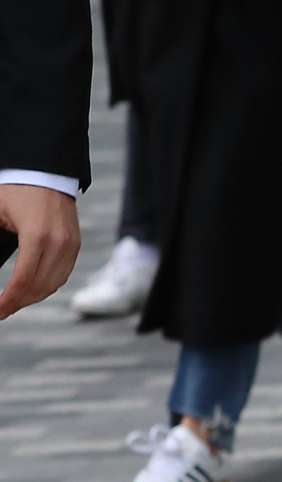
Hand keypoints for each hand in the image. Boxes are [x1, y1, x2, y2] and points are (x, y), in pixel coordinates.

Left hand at [0, 187, 80, 319]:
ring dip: (32, 298)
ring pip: (52, 285)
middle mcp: (58, 242)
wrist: (46, 170)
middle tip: (1, 311)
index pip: (22, 281)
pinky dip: (47, 286)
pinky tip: (32, 290)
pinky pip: (62, 275)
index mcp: (36, 235)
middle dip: (18, 303)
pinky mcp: (75, 244)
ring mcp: (70, 244)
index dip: (8, 300)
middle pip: (39, 288)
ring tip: (14, 303)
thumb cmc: (15, 189)